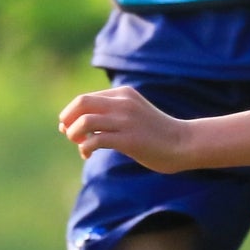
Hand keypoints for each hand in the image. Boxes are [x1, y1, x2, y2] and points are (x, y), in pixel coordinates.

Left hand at [58, 87, 190, 172]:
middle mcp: (123, 103)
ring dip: (74, 136)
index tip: (69, 129)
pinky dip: (84, 149)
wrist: (182, 143)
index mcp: (122, 94)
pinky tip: (88, 155)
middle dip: (67, 121)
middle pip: (81, 104)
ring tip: (80, 145)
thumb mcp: (130, 114)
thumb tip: (69, 127)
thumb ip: (107, 115)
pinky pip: (94, 140)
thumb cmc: (152, 133)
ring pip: (84, 121)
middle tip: (71, 136)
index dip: (69, 115)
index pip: (83, 99)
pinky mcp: (129, 139)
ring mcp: (126, 120)